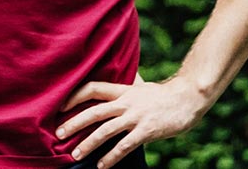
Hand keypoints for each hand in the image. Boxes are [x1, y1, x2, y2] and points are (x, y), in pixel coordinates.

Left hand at [58, 75, 211, 166]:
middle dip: (74, 123)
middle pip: (93, 112)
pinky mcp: (147, 131)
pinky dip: (112, 156)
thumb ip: (126, 89)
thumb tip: (116, 86)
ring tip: (75, 155)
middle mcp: (126, 103)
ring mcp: (136, 117)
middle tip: (58, 134)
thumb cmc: (164, 95)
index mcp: (122, 91)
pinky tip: (102, 165)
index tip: (59, 106)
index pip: (92, 88)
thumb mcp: (141, 87)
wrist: (189, 98)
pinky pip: (125, 145)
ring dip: (89, 144)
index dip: (74, 96)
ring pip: (106, 130)